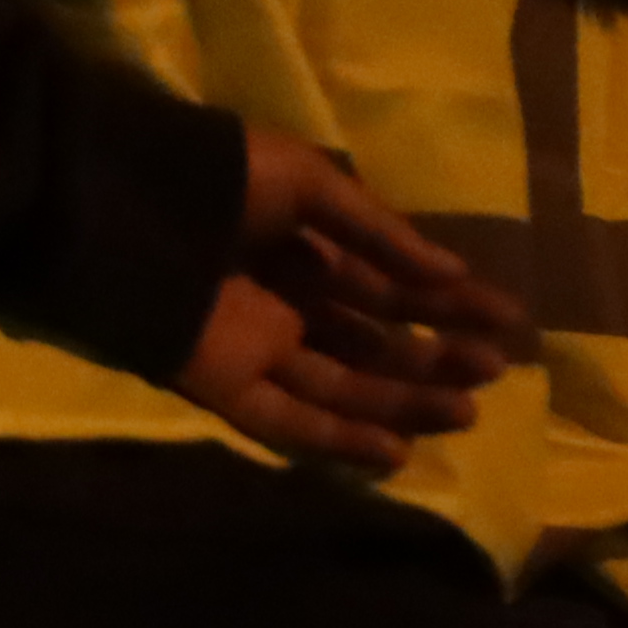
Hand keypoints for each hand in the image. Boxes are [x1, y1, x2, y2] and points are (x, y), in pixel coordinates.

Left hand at [173, 130, 523, 472]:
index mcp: (300, 247)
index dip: (446, 303)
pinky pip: (288, 421)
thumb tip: (455, 277)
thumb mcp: (305, 183)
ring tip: (466, 409)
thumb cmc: (213, 175)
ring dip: (403, 401)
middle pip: (371, 342)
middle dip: (433, 357)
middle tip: (494, 367)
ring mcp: (254, 345)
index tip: (508, 321)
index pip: (386, 285)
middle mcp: (283, 300)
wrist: (119, 199)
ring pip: (341, 385)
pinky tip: (396, 452)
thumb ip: (378, 235)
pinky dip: (339, 440)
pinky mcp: (222, 382)